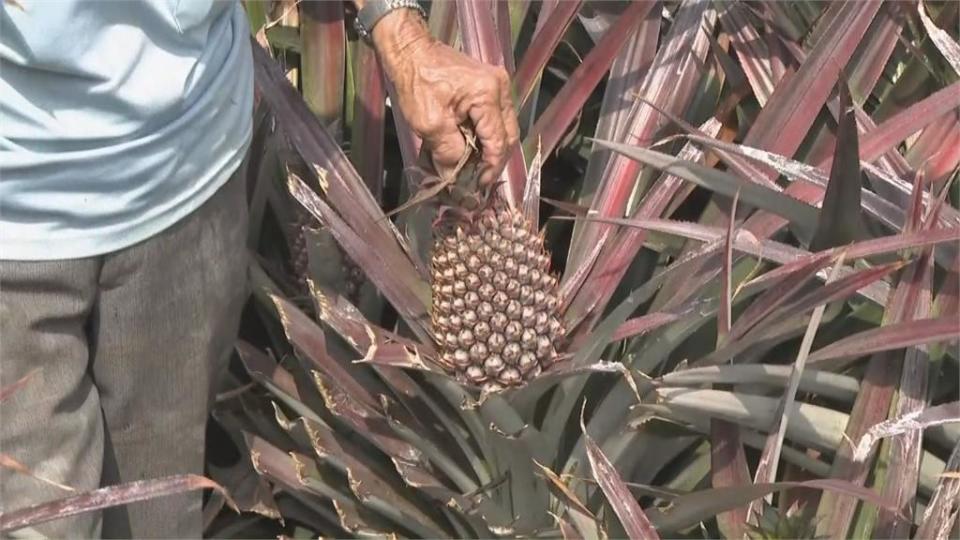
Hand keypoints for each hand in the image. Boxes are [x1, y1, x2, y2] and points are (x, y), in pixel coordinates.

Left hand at [371, 9, 519, 184]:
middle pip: (508, 135)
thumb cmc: (417, 82)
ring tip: (475, 166)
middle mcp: (500, 88)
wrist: (410, 51)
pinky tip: (472, 147)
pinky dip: (485, 134)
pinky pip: (494, 116)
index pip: (499, 142)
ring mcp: (496, 84)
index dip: (491, 167)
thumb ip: (449, 152)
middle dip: (495, 160)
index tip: (479, 185)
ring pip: (503, 127)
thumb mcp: (430, 124)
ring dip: (490, 148)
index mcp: (488, 95)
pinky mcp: (488, 85)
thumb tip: (457, 176)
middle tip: (480, 179)